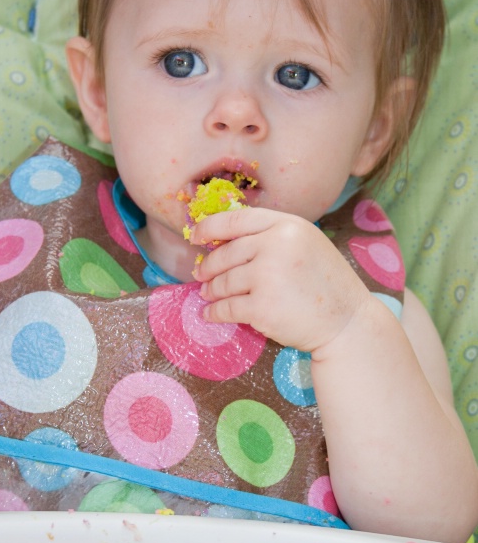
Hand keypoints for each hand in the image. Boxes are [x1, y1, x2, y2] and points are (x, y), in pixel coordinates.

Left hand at [191, 207, 370, 351]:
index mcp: (288, 225)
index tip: (196, 236)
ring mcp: (268, 276)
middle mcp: (276, 246)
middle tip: (201, 274)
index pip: (237, 219)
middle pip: (225, 253)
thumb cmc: (326, 284)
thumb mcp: (306, 244)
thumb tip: (224, 240)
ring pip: (223, 282)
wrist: (347, 322)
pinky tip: (211, 314)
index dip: (210, 227)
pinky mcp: (262, 307)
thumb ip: (272, 237)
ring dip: (211, 290)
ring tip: (208, 294)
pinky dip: (215, 312)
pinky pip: (226, 308)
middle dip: (208, 266)